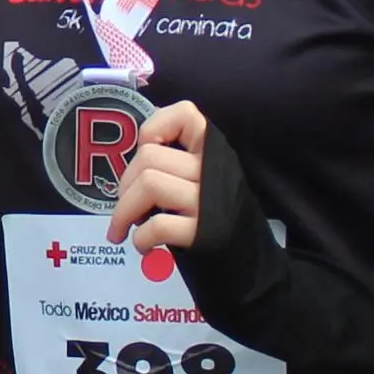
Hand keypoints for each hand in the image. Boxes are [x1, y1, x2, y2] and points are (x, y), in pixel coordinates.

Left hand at [105, 101, 210, 256]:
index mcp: (213, 151)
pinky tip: (144, 246)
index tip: (145, 150)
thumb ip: (178, 158)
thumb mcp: (204, 177)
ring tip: (127, 227)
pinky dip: (141, 238)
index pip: (185, 114)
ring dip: (124, 210)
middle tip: (125, 206)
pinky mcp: (203, 234)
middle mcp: (214, 170)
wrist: (248, 258)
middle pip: (149, 156)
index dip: (155, 127)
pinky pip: (158, 225)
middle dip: (124, 183)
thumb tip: (142, 144)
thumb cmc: (214, 215)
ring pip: (149, 183)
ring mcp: (209, 202)